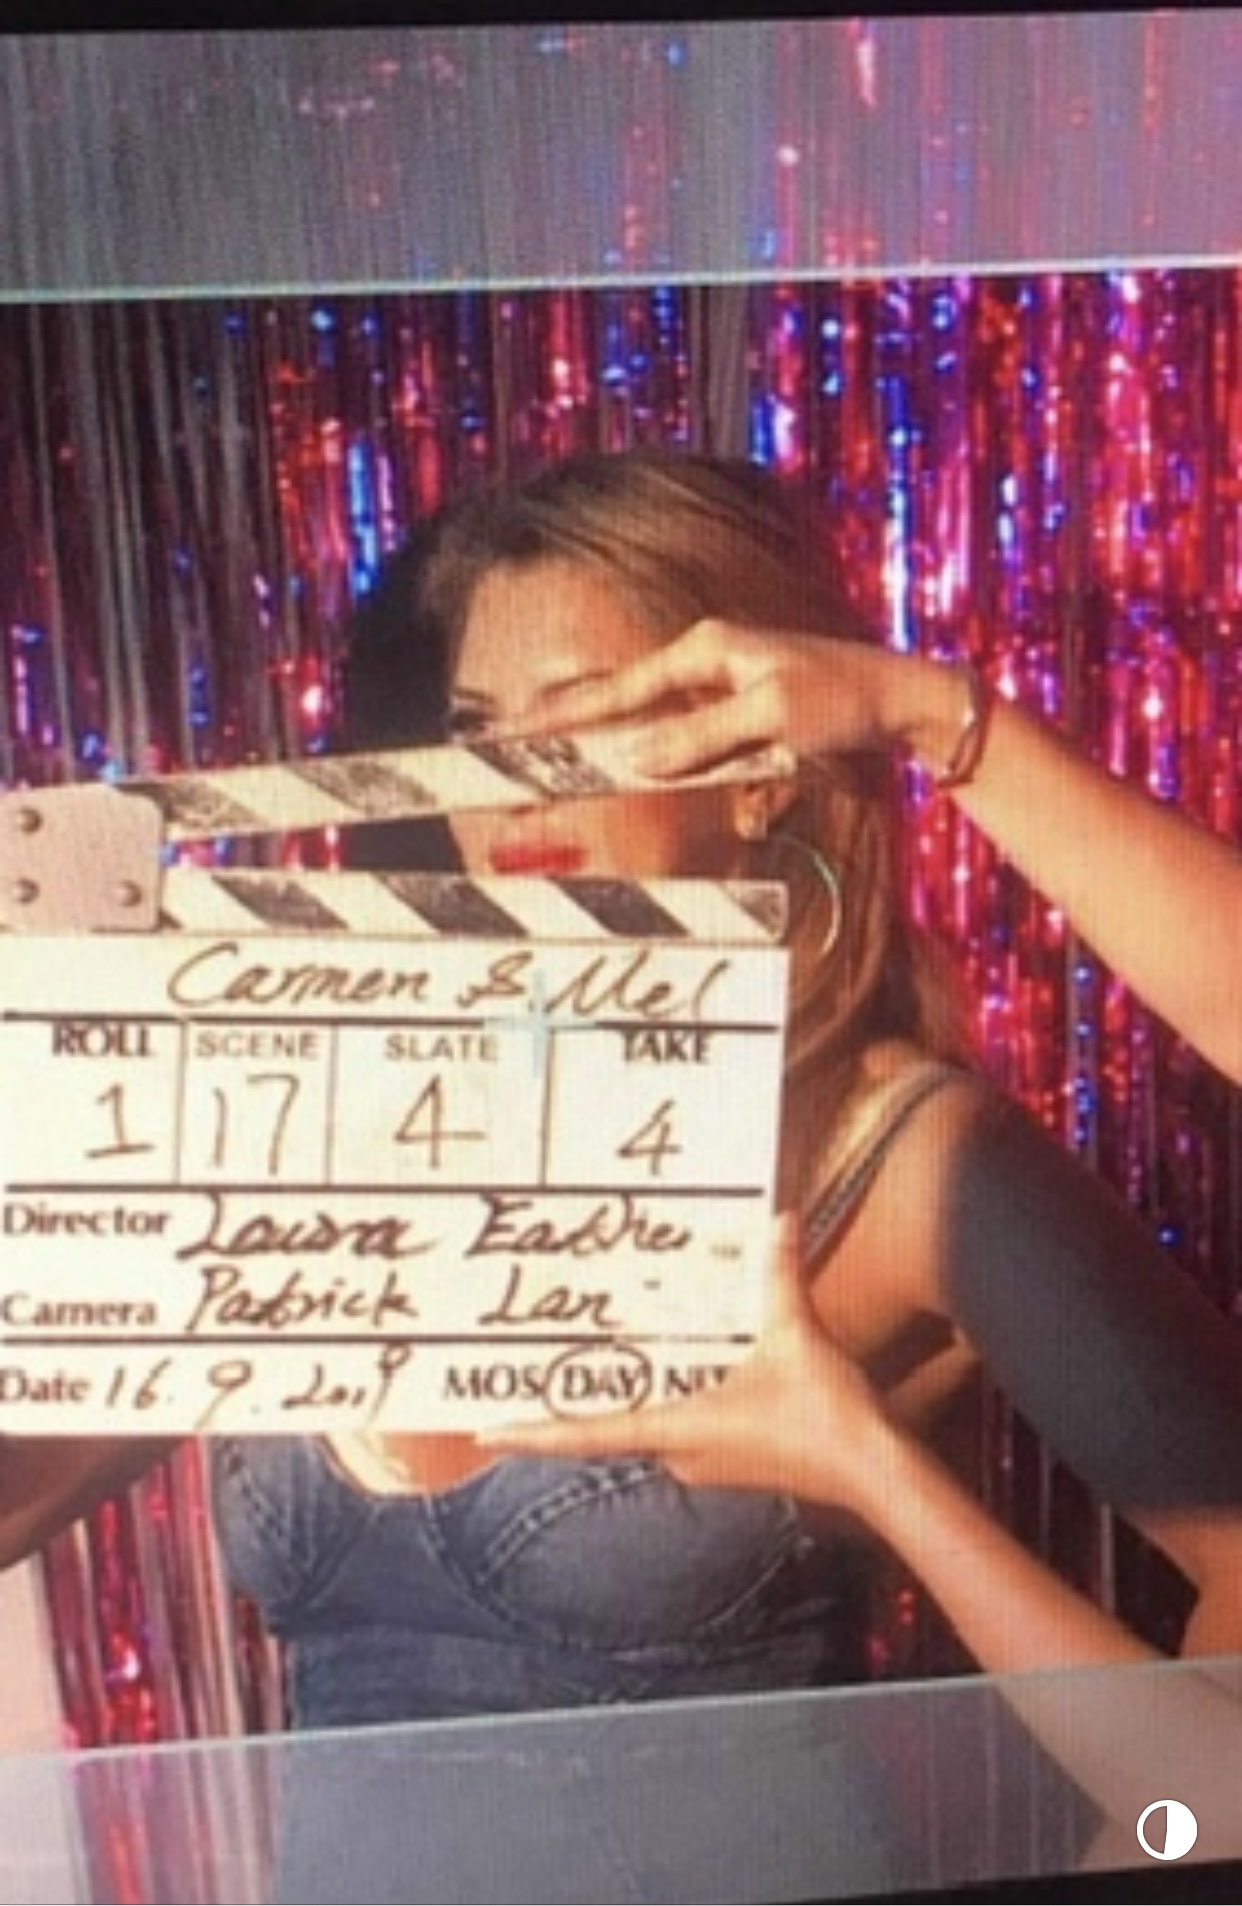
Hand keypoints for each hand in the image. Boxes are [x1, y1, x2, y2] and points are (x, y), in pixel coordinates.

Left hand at [476, 1214, 890, 1507]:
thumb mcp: (797, 1335)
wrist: (874, 1473)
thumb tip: (779, 1219)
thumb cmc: (827, 1415)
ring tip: (581, 1371)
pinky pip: (677, 1429)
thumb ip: (780, 1277)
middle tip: (527, 1380)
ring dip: (616, 1406)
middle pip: (610, 1433)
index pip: (593, 1433)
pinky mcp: (730, 1460)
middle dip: (570, 1410)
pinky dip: (658, 1404)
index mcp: (682, 1428)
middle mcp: (683, 1453)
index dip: (536, 1432)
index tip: (486, 1432)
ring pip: (645, 1430)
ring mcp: (707, 1463)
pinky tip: (664, 1374)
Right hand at [509, 617, 917, 777]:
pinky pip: (679, 729)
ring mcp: (722, 684)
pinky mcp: (739, 709)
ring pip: (647, 712)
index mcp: (706, 649)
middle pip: (622, 695)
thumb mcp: (771, 720)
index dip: (568, 713)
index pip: (621, 689)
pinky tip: (624, 751)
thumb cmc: (843, 700)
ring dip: (603, 730)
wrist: (903, 700)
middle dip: (569, 716)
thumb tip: (637, 759)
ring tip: (549, 741)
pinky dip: (648, 742)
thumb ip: (702, 739)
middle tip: (513, 733)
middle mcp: (707, 660)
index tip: (519, 725)